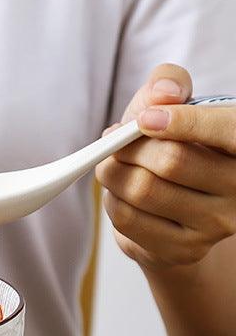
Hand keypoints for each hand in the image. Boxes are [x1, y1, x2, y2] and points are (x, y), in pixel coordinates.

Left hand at [95, 64, 235, 271]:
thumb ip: (168, 85)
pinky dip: (112, 201)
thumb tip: (161, 94)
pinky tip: (118, 194)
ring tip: (112, 167)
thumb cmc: (176, 145)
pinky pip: (129, 220)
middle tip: (112, 142)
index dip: (181, 121)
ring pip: (143, 192)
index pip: (225, 131)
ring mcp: (216, 224)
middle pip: (171, 162)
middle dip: (129, 148)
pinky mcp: (184, 250)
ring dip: (113, 174)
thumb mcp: (175, 106)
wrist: (178, 207)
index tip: (143, 119)